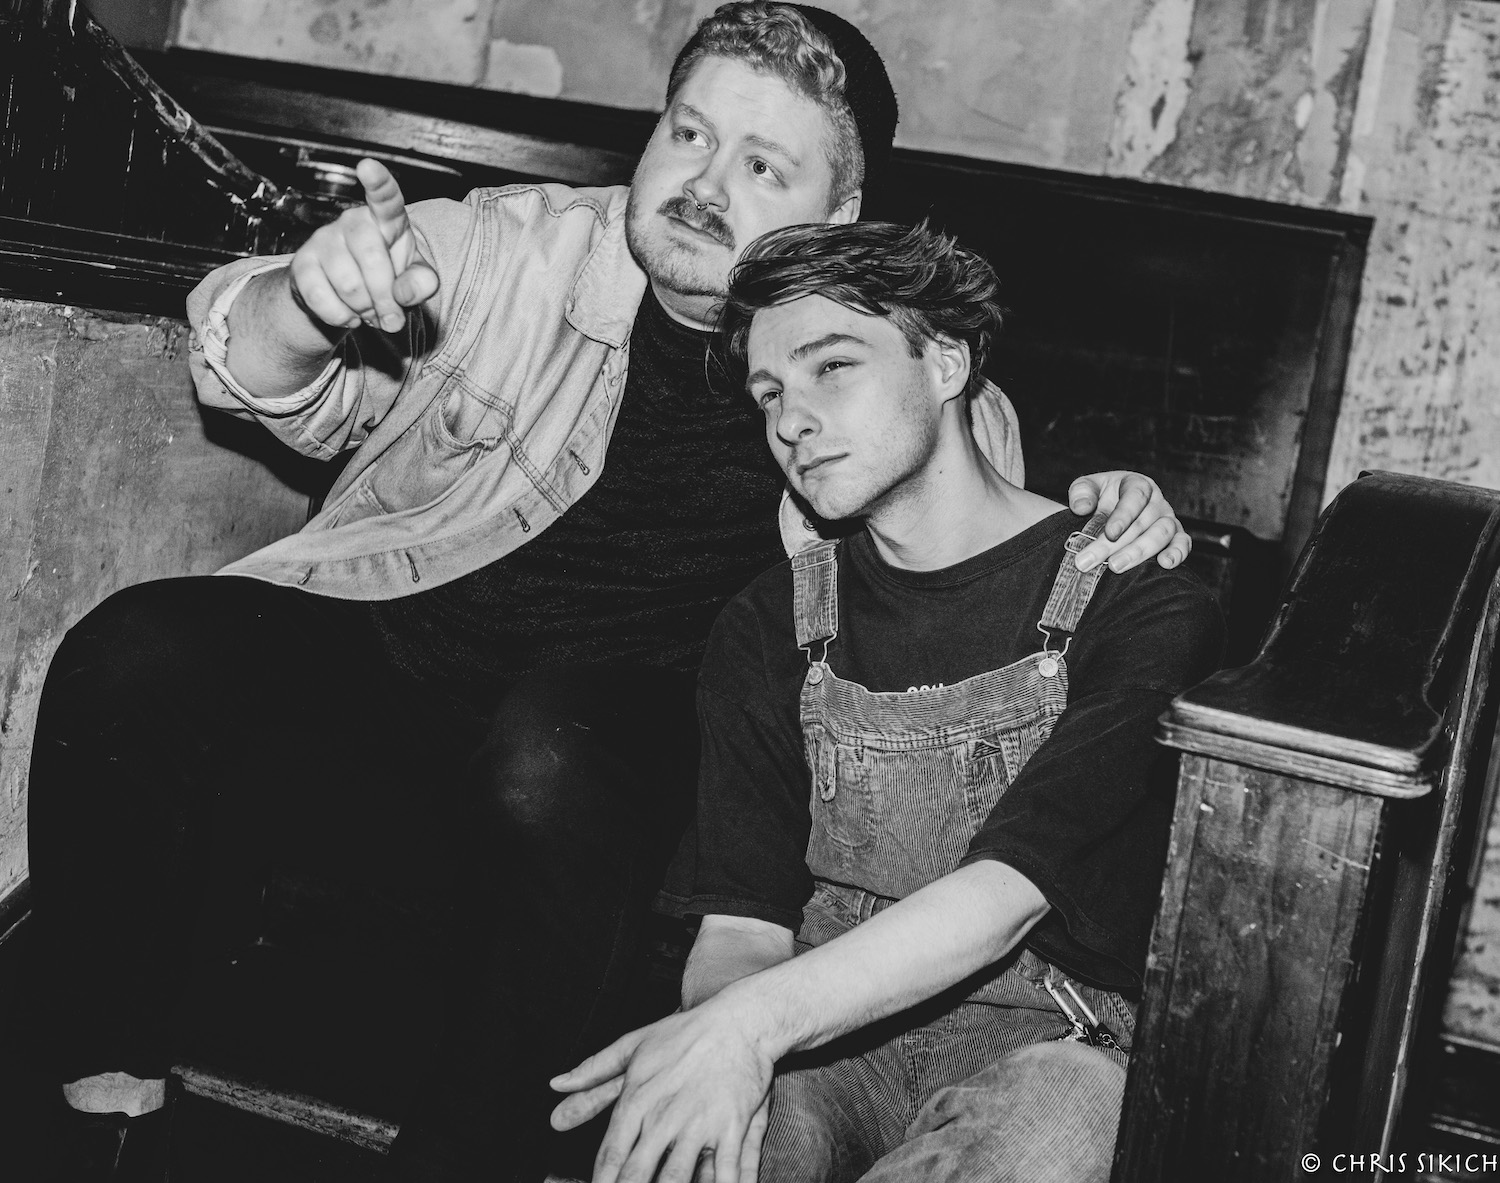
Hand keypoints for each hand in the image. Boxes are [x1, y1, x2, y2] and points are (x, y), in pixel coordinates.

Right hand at [287, 158, 438, 334]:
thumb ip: (422, 283)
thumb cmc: (388, 279)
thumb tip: (404, 293)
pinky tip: (348, 314)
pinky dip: (340, 317)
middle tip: (392, 318)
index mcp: (386, 220)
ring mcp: (323, 240)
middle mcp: (352, 222)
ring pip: (349, 285)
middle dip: (387, 300)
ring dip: (365, 311)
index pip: (385, 198)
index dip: (378, 183)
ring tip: (369, 311)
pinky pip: (321, 298)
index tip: (368, 167)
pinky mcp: (302, 264)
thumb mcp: (414, 280)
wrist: (347, 298)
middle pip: (372, 260)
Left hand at [550, 1003, 775, 1182]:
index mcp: (637, 1099)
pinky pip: (724, 1173)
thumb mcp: (635, 1044)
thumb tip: (556, 1084)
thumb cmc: (686, 1033)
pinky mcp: (731, 1127)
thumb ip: (594, 1068)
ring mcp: (698, 1124)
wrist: (740, 1020)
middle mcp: (663, 1116)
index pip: (610, 1155)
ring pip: (675, 1179)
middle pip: (637, 1174)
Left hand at [1067, 471, 1191, 572]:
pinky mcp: (1176, 537)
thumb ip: (1081, 493)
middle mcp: (1156, 502)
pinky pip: (1183, 544)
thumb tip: (1081, 507)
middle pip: (1142, 522)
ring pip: (1162, 534)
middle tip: (1090, 561)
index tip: (1109, 533)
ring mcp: (1168, 520)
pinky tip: (1164, 564)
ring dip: (1139, 552)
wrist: (1111, 514)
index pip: (1135, 497)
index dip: (1124, 515)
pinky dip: (1177, 554)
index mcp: (1137, 485)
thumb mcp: (1086, 489)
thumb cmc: (1100, 500)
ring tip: (1115, 567)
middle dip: (1115, 544)